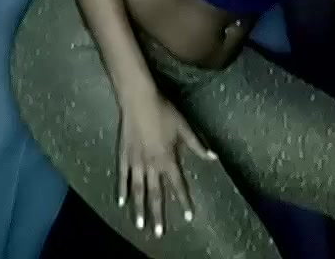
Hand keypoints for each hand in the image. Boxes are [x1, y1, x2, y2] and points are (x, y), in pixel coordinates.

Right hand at [117, 92, 217, 238]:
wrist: (139, 100)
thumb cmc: (164, 111)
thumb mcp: (184, 127)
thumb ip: (197, 145)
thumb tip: (214, 157)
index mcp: (167, 159)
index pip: (177, 185)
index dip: (183, 201)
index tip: (188, 217)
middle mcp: (151, 165)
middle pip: (155, 194)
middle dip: (158, 214)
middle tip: (158, 233)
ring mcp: (135, 162)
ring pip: (137, 190)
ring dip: (139, 208)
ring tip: (140, 225)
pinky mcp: (124, 156)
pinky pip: (122, 176)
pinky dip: (121, 190)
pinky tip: (121, 202)